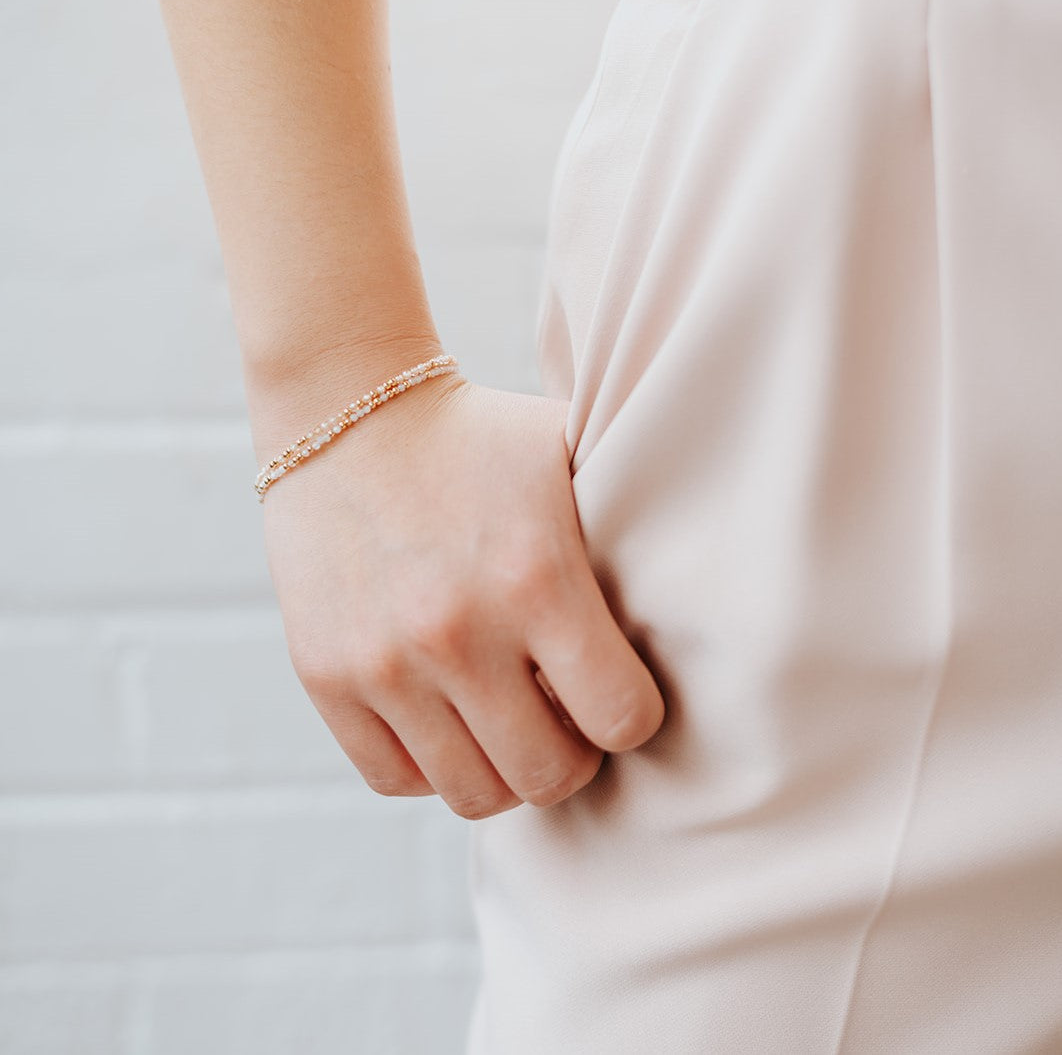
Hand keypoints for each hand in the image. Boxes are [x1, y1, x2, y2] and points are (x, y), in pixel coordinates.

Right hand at [261, 375, 664, 818]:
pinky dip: (430, 765)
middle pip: (551, 776)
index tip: (617, 690)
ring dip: (504, 769)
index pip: (622, 719)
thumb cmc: (479, 442)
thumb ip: (631, 533)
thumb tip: (699, 604)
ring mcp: (384, 662)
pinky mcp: (324, 675)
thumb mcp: (571, 457)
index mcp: (536, 578)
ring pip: (474, 794)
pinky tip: (447, 717)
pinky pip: (394, 778)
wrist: (347, 414)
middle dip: (574, 755)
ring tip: (508, 720)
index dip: (632, 715)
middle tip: (566, 715)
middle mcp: (458, 632)